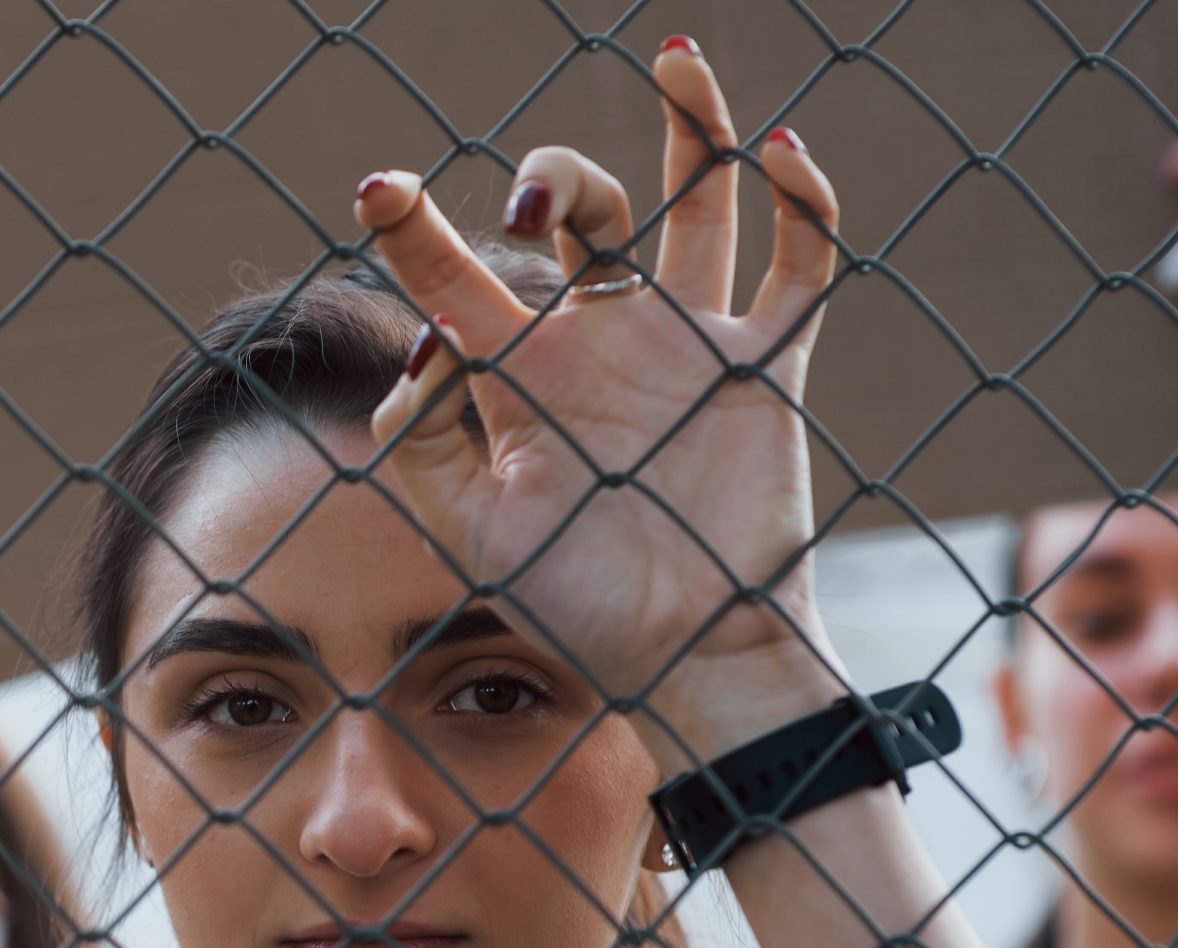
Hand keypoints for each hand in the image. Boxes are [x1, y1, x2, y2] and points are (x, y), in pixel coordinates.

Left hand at [351, 42, 845, 761]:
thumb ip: (426, 442)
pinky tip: (781, 151)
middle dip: (555, 175)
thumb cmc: (572, 605)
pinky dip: (803, 202)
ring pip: (696, 207)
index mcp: (520, 373)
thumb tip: (421, 344)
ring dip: (690, 130)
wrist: (684, 658)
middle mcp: (601, 341)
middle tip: (524, 198)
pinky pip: (799, 266)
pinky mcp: (764, 368)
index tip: (374, 188)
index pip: (455, 276)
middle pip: (580, 215)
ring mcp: (688, 346)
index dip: (412, 228)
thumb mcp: (469, 531)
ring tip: (672, 59)